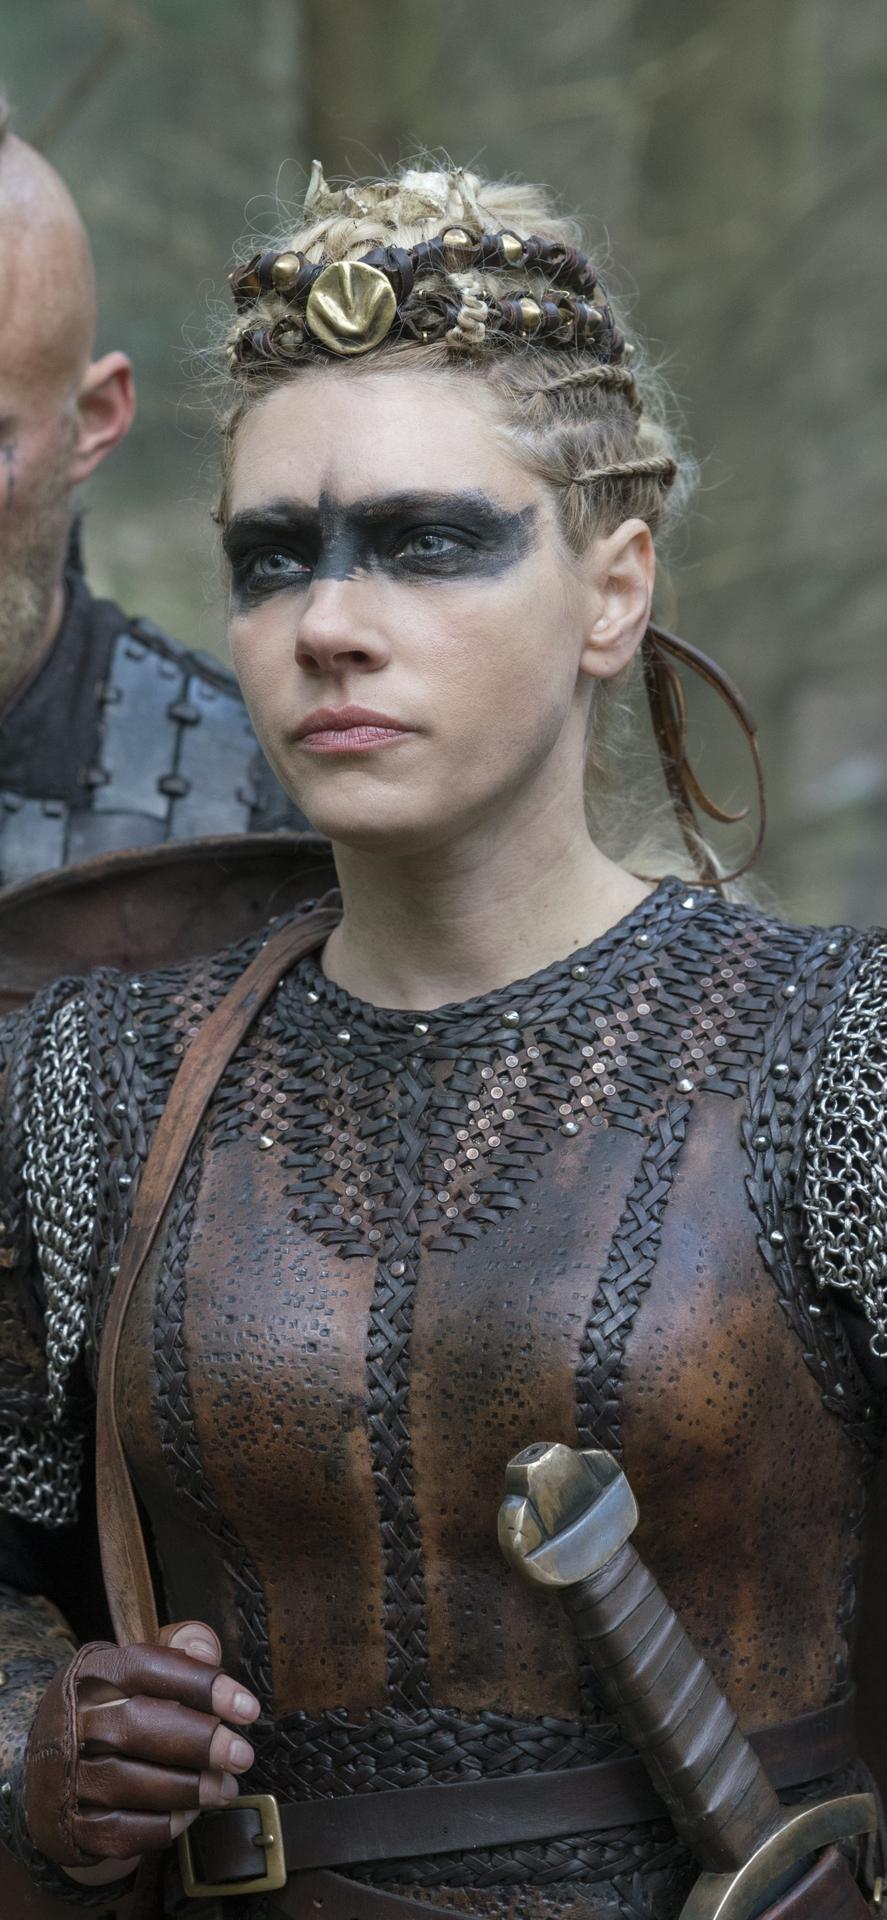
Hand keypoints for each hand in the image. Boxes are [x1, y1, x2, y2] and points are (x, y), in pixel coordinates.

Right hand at [24, 1620, 259, 1869]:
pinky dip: (160, 1826)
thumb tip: (206, 1650)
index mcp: (92, 1673)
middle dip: (199, 1742)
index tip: (246, 1708)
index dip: (199, 1684)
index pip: (145, 1666)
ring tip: (225, 1788)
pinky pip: (118, 1829)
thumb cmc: (114, 1711)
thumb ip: (178, 1649)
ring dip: (188, 1788)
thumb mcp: (138, 1670)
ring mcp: (64, 1772)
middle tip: (241, 1755)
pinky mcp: (66, 1823)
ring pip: (128, 1781)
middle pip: (136, 1724)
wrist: (55, 1773)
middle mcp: (72, 1719)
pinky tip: (188, 1815)